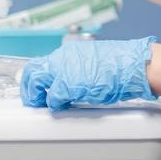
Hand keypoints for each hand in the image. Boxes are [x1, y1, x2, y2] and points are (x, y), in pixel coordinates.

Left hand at [21, 37, 157, 109]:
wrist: (133, 65)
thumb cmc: (121, 65)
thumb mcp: (94, 61)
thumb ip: (77, 68)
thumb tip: (72, 78)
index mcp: (69, 52)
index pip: (43, 63)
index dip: (37, 78)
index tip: (38, 87)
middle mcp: (62, 58)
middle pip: (31, 70)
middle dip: (27, 86)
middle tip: (31, 99)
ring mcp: (63, 70)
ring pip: (35, 81)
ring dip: (35, 95)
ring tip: (39, 104)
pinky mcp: (68, 85)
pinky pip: (52, 97)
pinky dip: (52, 103)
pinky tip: (59, 106)